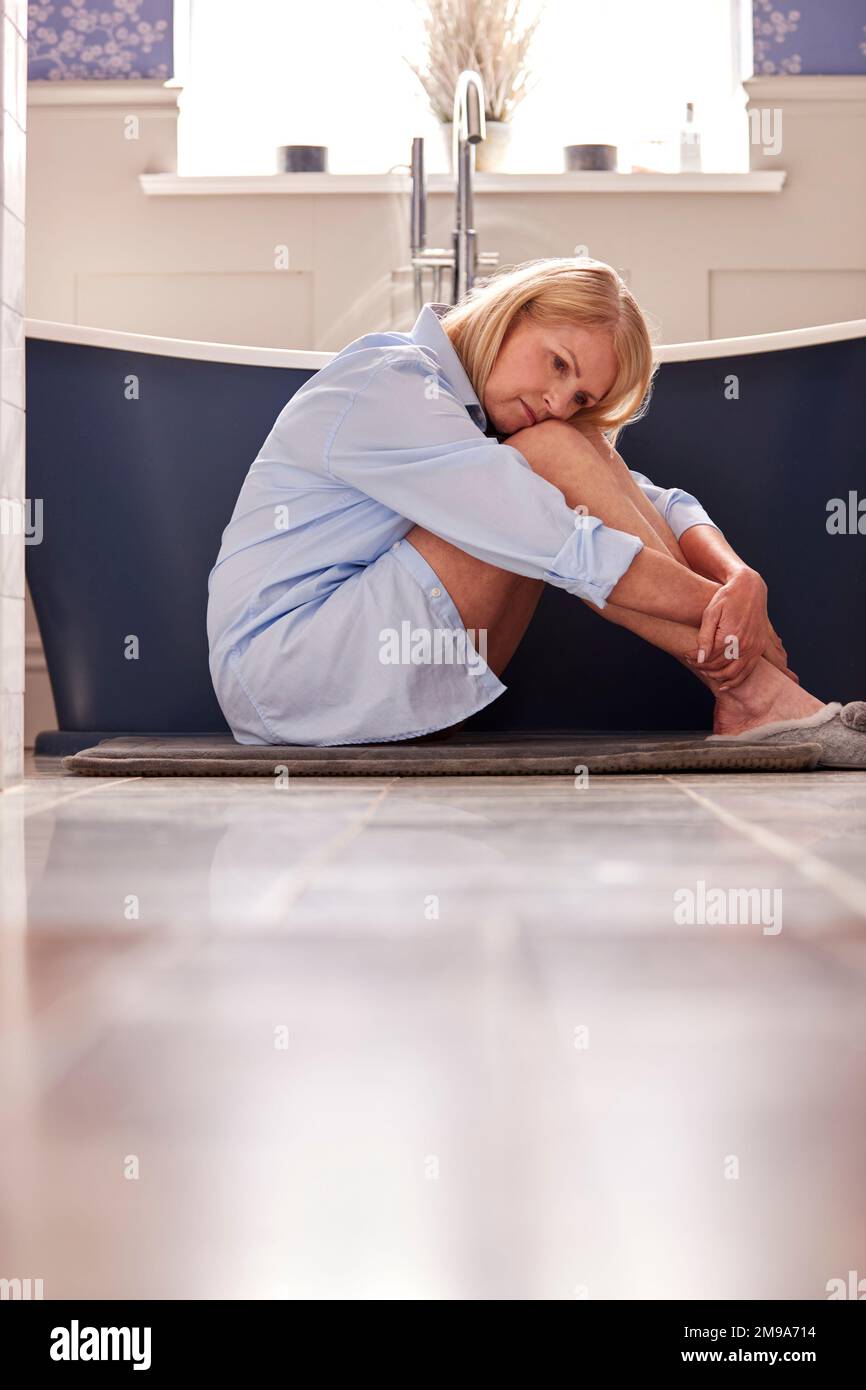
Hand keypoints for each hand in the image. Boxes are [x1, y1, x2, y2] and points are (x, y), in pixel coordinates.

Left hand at [691, 568, 795, 691]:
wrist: (750, 589)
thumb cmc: (727, 598)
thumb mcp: (711, 613)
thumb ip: (704, 638)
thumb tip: (699, 658)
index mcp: (731, 635)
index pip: (709, 657)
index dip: (696, 659)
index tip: (687, 655)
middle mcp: (745, 644)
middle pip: (720, 667)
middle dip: (704, 667)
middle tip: (694, 663)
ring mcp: (754, 648)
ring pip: (734, 674)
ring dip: (718, 677)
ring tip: (706, 671)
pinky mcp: (760, 648)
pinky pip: (748, 671)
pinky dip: (736, 681)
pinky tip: (724, 685)